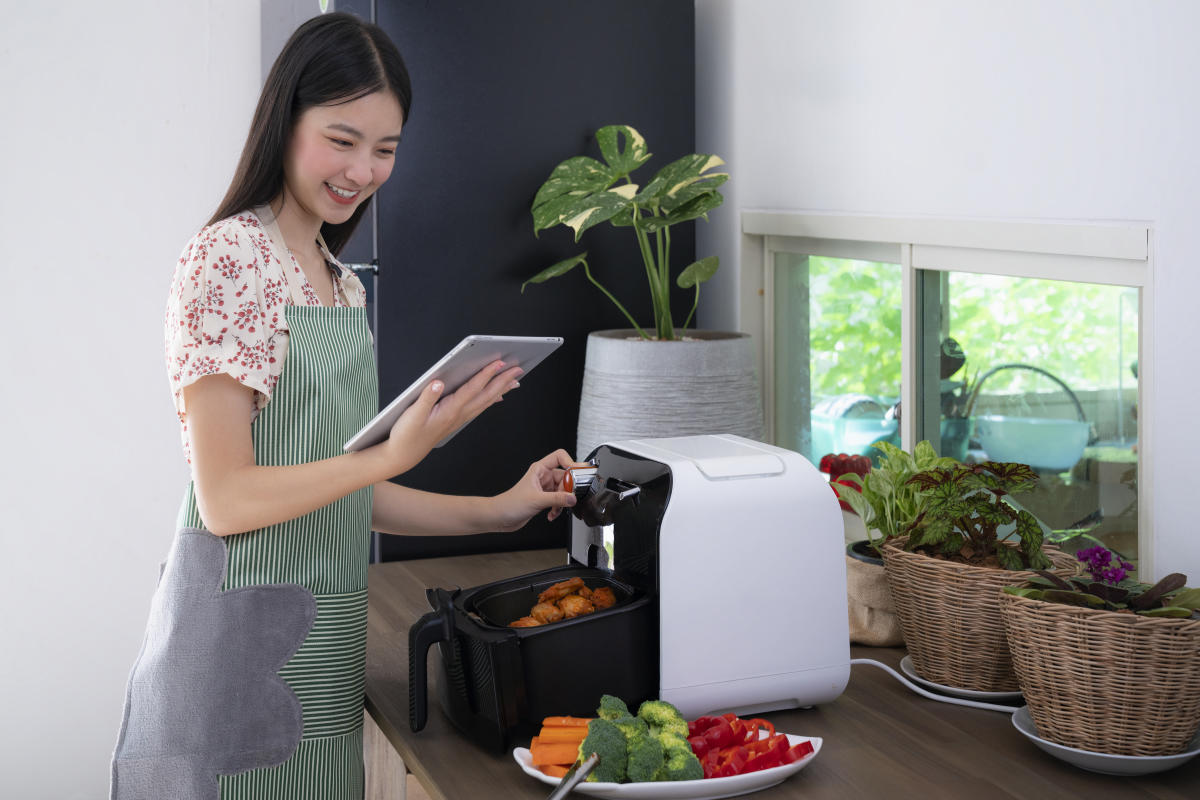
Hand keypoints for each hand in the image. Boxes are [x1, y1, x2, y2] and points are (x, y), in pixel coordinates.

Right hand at [379, 360, 522, 475]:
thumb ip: (426, 398)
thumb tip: (438, 382)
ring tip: (514, 381)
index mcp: (449, 410)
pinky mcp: (456, 421)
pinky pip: (480, 408)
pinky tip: (497, 397)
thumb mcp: (412, 415)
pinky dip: (491, 400)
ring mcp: (459, 419)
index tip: (498, 363)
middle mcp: (458, 415)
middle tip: (518, 369)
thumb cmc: (406, 435)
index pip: (472, 389)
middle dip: (503, 381)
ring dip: (501, 390)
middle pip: (486, 395)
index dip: (486, 374)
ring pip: (486, 401)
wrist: (403, 455)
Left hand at [490, 449, 586, 531]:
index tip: (579, 472)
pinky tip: (551, 514)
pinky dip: (558, 508)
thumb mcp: (536, 500)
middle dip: (568, 489)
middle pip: (565, 477)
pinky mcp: (545, 499)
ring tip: (556, 508)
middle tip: (568, 498)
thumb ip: (557, 499)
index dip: (571, 462)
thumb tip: (572, 498)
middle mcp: (543, 477)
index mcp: (540, 469)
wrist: (500, 517)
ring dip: (562, 502)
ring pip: (563, 491)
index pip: (560, 457)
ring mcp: (544, 488)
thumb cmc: (510, 504)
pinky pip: (559, 501)